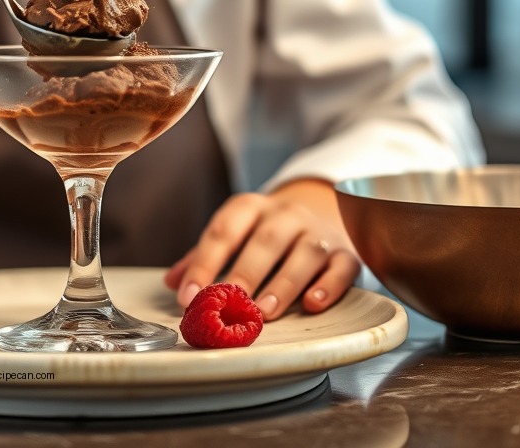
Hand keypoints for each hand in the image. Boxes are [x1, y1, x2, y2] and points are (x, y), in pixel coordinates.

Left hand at [163, 179, 361, 320]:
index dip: (203, 262)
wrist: (322, 209)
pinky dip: (329, 286)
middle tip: (229, 304)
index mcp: (250, 207)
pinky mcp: (347, 253)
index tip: (187, 295)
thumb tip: (172, 282)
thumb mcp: (235, 232)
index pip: (223, 230)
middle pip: (265, 241)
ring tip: (264, 311)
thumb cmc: (267, 231)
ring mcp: (318, 232)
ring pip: (304, 253)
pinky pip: (341, 267)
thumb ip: (204, 255)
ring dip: (284, 283)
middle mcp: (285, 215)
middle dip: (245, 274)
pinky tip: (313, 303)